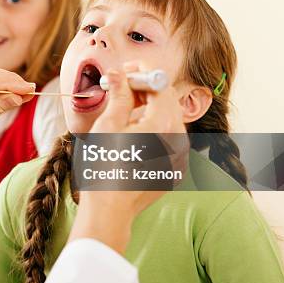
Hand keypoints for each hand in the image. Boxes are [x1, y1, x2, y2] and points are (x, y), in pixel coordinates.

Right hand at [70, 64, 188, 253]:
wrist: (110, 211)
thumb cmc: (104, 168)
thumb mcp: (107, 126)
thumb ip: (118, 95)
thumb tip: (119, 74)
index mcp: (163, 125)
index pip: (159, 85)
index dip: (142, 74)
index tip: (124, 71)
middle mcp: (178, 139)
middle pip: (167, 101)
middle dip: (145, 89)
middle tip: (121, 86)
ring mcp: (180, 156)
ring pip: (168, 119)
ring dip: (148, 108)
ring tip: (123, 110)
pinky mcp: (175, 168)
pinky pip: (168, 139)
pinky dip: (153, 129)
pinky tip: (131, 133)